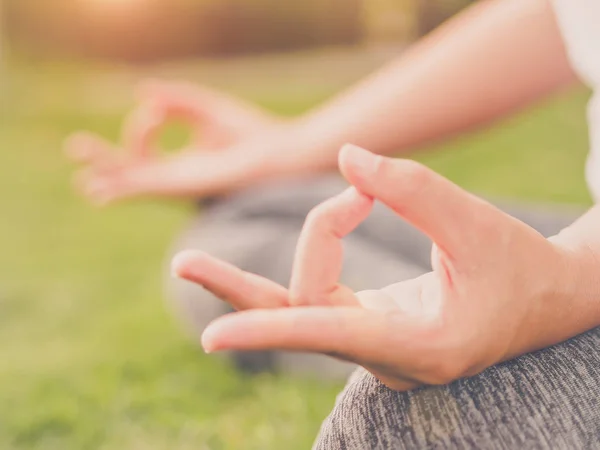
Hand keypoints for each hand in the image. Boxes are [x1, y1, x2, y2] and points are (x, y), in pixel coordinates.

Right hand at [65, 79, 282, 203]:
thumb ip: (176, 101)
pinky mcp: (184, 186)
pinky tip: (99, 191)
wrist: (277, 153)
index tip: (159, 109)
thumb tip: (142, 93)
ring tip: (82, 179)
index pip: (146, 144)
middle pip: (132, 168)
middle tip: (76, 147)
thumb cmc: (251, 133)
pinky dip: (122, 188)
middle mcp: (179, 175)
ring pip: (134, 182)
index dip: (142, 123)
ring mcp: (180, 183)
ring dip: (108, 177)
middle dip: (106, 158)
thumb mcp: (207, 109)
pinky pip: (146, 187)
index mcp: (185, 160)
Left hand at [172, 144, 576, 390]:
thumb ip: (414, 189)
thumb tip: (346, 158)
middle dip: (242, 288)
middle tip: (183, 261)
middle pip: (299, 317)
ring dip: (302, 249)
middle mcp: (386, 356)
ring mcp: (373, 343)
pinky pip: (319, 296)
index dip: (272, 333)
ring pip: (307, 302)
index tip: (213, 339)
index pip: (331, 336)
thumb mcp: (478, 225)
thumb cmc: (519, 267)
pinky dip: (320, 248)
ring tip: (270, 227)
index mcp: (420, 347)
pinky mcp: (368, 325)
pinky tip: (332, 217)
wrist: (543, 299)